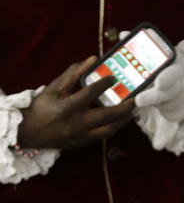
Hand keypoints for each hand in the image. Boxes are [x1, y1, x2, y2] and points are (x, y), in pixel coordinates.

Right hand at [17, 58, 134, 150]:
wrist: (28, 132)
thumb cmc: (41, 107)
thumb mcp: (54, 87)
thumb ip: (73, 73)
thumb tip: (92, 59)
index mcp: (66, 107)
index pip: (90, 93)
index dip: (104, 83)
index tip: (114, 77)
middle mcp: (75, 124)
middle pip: (107, 115)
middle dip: (125, 107)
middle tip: (136, 98)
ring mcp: (80, 136)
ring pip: (109, 129)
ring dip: (123, 119)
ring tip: (132, 109)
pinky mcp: (82, 143)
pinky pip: (103, 136)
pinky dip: (114, 126)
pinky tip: (120, 118)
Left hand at [135, 44, 183, 122]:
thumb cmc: (171, 66)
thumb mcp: (163, 53)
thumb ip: (143, 47)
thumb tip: (124, 36)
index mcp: (179, 64)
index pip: (174, 72)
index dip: (167, 78)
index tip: (158, 83)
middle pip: (168, 92)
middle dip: (152, 97)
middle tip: (138, 100)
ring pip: (165, 105)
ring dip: (153, 103)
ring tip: (149, 94)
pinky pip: (168, 114)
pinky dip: (162, 110)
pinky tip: (163, 102)